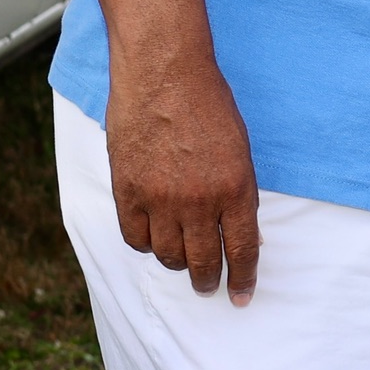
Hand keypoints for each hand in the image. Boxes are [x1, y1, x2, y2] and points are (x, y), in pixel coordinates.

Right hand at [104, 49, 260, 304]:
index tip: (240, 296)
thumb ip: (238, 192)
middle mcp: (199, 201)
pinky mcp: (127, 191)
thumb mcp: (240, 149)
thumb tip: (241, 231)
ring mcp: (160, 199)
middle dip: (207, 280)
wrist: (164, 73)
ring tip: (180, 258)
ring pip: (167, 254)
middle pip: (203, 261)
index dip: (242, 278)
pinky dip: (145, 243)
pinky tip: (152, 237)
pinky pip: (135, 238)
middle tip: (207, 285)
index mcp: (236, 189)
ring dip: (176, 261)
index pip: (242, 250)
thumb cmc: (208, 104)